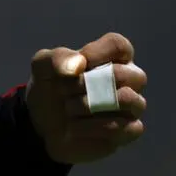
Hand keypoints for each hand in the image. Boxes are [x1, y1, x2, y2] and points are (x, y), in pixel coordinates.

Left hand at [25, 32, 147, 164]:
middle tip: (65, 91)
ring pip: (129, 99)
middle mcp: (129, 78)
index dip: (95, 54)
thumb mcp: (43, 66)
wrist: (43, 126)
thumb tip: (79, 63)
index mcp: (111, 56)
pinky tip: (75, 127)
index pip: (118, 45)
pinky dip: (95, 127)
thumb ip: (58, 58)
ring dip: (91, 105)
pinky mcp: (130, 130)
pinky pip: (128, 127)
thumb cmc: (51, 88)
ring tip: (69, 109)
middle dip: (88, 83)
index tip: (75, 66)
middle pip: (125, 73)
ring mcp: (132, 105)